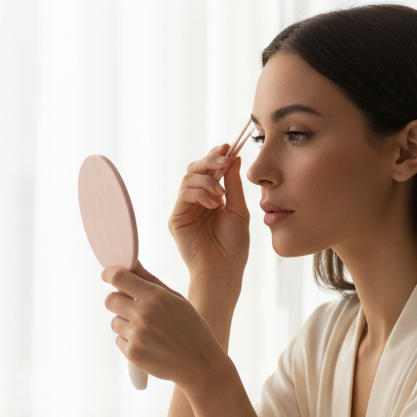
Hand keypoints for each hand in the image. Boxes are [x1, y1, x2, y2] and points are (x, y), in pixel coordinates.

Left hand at [102, 261, 226, 393]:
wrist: (200, 364)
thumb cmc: (191, 328)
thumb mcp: (177, 300)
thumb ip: (151, 280)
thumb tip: (131, 263)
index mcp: (156, 297)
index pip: (119, 278)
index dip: (109, 274)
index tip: (107, 275)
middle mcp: (144, 314)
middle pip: (110, 300)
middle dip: (117, 302)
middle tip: (130, 307)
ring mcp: (137, 335)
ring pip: (114, 322)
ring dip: (125, 324)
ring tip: (147, 331)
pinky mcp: (132, 354)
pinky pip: (119, 340)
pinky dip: (129, 342)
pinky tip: (148, 345)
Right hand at [168, 144, 249, 286]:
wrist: (224, 270)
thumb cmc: (233, 246)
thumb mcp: (239, 210)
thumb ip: (234, 184)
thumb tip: (234, 157)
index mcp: (211, 198)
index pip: (209, 170)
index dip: (216, 155)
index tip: (229, 146)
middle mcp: (196, 201)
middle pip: (195, 169)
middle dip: (210, 160)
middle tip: (224, 159)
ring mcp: (185, 210)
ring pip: (188, 179)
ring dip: (207, 180)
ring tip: (222, 194)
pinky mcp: (176, 219)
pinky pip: (184, 194)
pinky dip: (200, 193)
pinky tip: (214, 203)